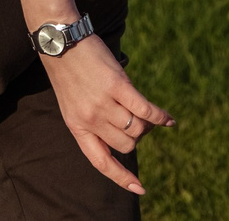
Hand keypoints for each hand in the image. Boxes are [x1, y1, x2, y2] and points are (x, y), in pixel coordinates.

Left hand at [43, 34, 173, 195]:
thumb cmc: (69, 70)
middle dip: (137, 137)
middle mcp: (90, 119)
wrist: (60, 40)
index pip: (102, 162)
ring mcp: (103, 104)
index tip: (139, 188)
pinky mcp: (117, 86)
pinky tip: (168, 120)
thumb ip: (94, 120)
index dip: (122, 178)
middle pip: (126, 144)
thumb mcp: (73, 102)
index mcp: (77, 127)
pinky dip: (160, 117)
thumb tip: (127, 132)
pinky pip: (145, 110)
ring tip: (147, 113)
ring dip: (147, 125)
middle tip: (136, 120)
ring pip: (137, 129)